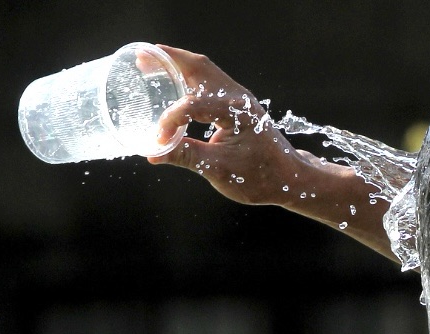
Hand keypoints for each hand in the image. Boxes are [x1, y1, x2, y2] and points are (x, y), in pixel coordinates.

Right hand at [146, 46, 310, 206]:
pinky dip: (189, 77)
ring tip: (152, 63)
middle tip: (141, 58)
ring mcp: (240, 99)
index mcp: (236, 111)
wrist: (288, 179)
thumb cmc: (260, 176)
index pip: (192, 105)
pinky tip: (175, 83)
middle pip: (199, 67)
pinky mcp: (238, 106)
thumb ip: (186, 156)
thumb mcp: (219, 170)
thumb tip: (153, 153)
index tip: (158, 141)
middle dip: (168, 60)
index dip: (170, 120)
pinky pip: (210, 82)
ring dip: (178, 64)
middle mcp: (238, 97)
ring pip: (205, 71)